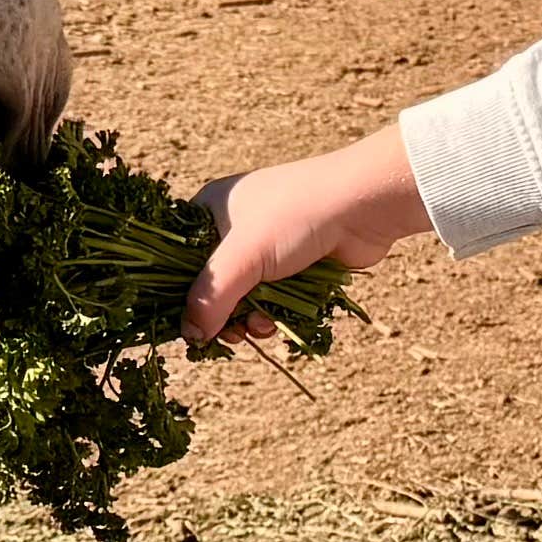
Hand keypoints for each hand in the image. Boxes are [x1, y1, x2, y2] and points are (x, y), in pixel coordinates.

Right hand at [185, 124, 434, 340]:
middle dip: (220, 315)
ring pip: (243, 298)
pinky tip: (277, 323)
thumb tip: (190, 337)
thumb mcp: (243, 256)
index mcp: (211, 210)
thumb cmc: (296, 215)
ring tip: (259, 327)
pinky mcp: (295, 266)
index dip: (180, 293)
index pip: (177, 258)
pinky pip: (272, 300)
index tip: (187, 323)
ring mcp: (267, 247)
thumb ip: (211, 298)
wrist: (364, 204)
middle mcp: (234, 227)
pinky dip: (273, 315)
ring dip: (248, 320)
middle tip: (229, 334)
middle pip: (212, 285)